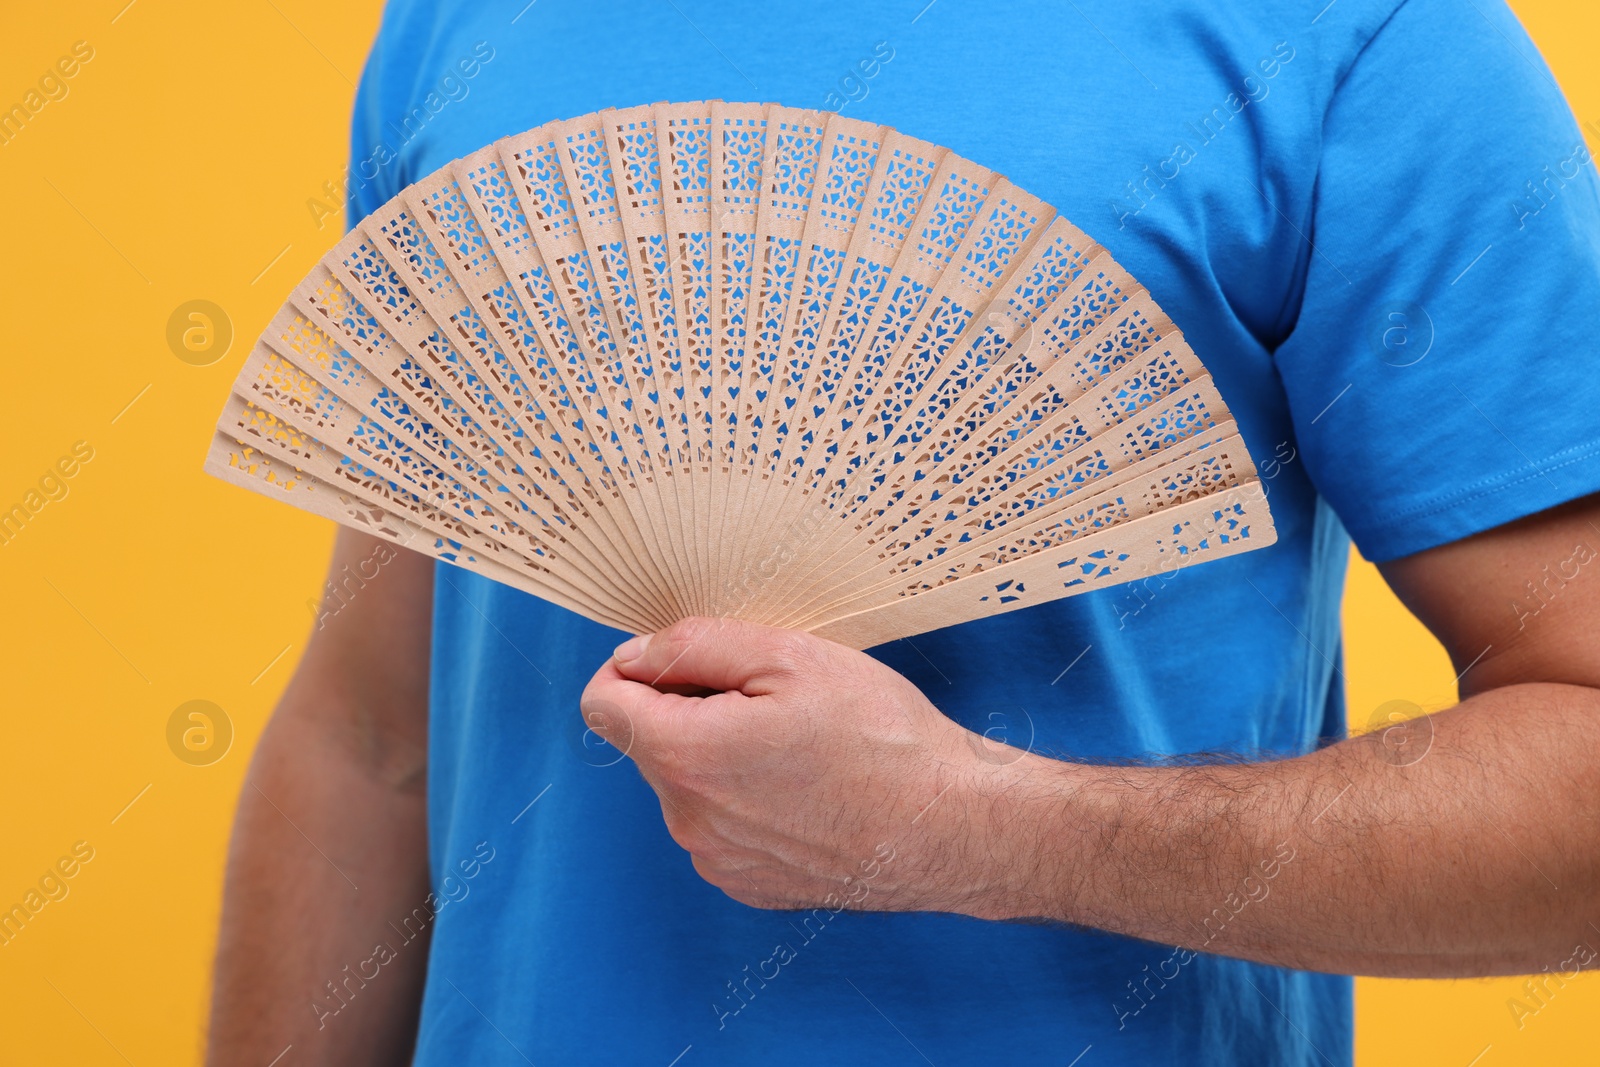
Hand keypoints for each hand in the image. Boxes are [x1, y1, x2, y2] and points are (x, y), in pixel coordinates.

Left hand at [579, 618, 1040, 916]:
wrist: (950, 826)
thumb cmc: (881, 738)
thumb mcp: (790, 656)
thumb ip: (695, 646)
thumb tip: (634, 655)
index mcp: (685, 755)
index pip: (602, 703)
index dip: (636, 669)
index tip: (688, 662)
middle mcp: (687, 818)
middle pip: (650, 742)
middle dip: (692, 710)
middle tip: (774, 700)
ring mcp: (716, 860)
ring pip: (687, 784)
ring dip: (721, 757)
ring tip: (799, 747)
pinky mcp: (747, 885)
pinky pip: (720, 826)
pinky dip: (747, 800)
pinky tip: (806, 789)